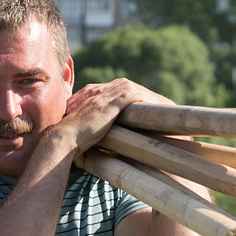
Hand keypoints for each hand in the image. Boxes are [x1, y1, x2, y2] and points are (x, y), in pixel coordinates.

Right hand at [56, 78, 173, 158]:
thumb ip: (100, 131)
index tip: (153, 113)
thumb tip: (112, 146)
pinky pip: (138, 96)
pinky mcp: (113, 100)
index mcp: (95, 97)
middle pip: (134, 90)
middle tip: (168, 107)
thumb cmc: (73, 142)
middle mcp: (101, 91)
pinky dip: (152, 102)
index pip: (122, 94)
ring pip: (138, 91)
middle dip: (151, 98)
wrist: (63, 139)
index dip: (138, 102)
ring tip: (171, 108)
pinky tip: (165, 108)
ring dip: (155, 99)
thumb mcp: (89, 133)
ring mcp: (107, 93)